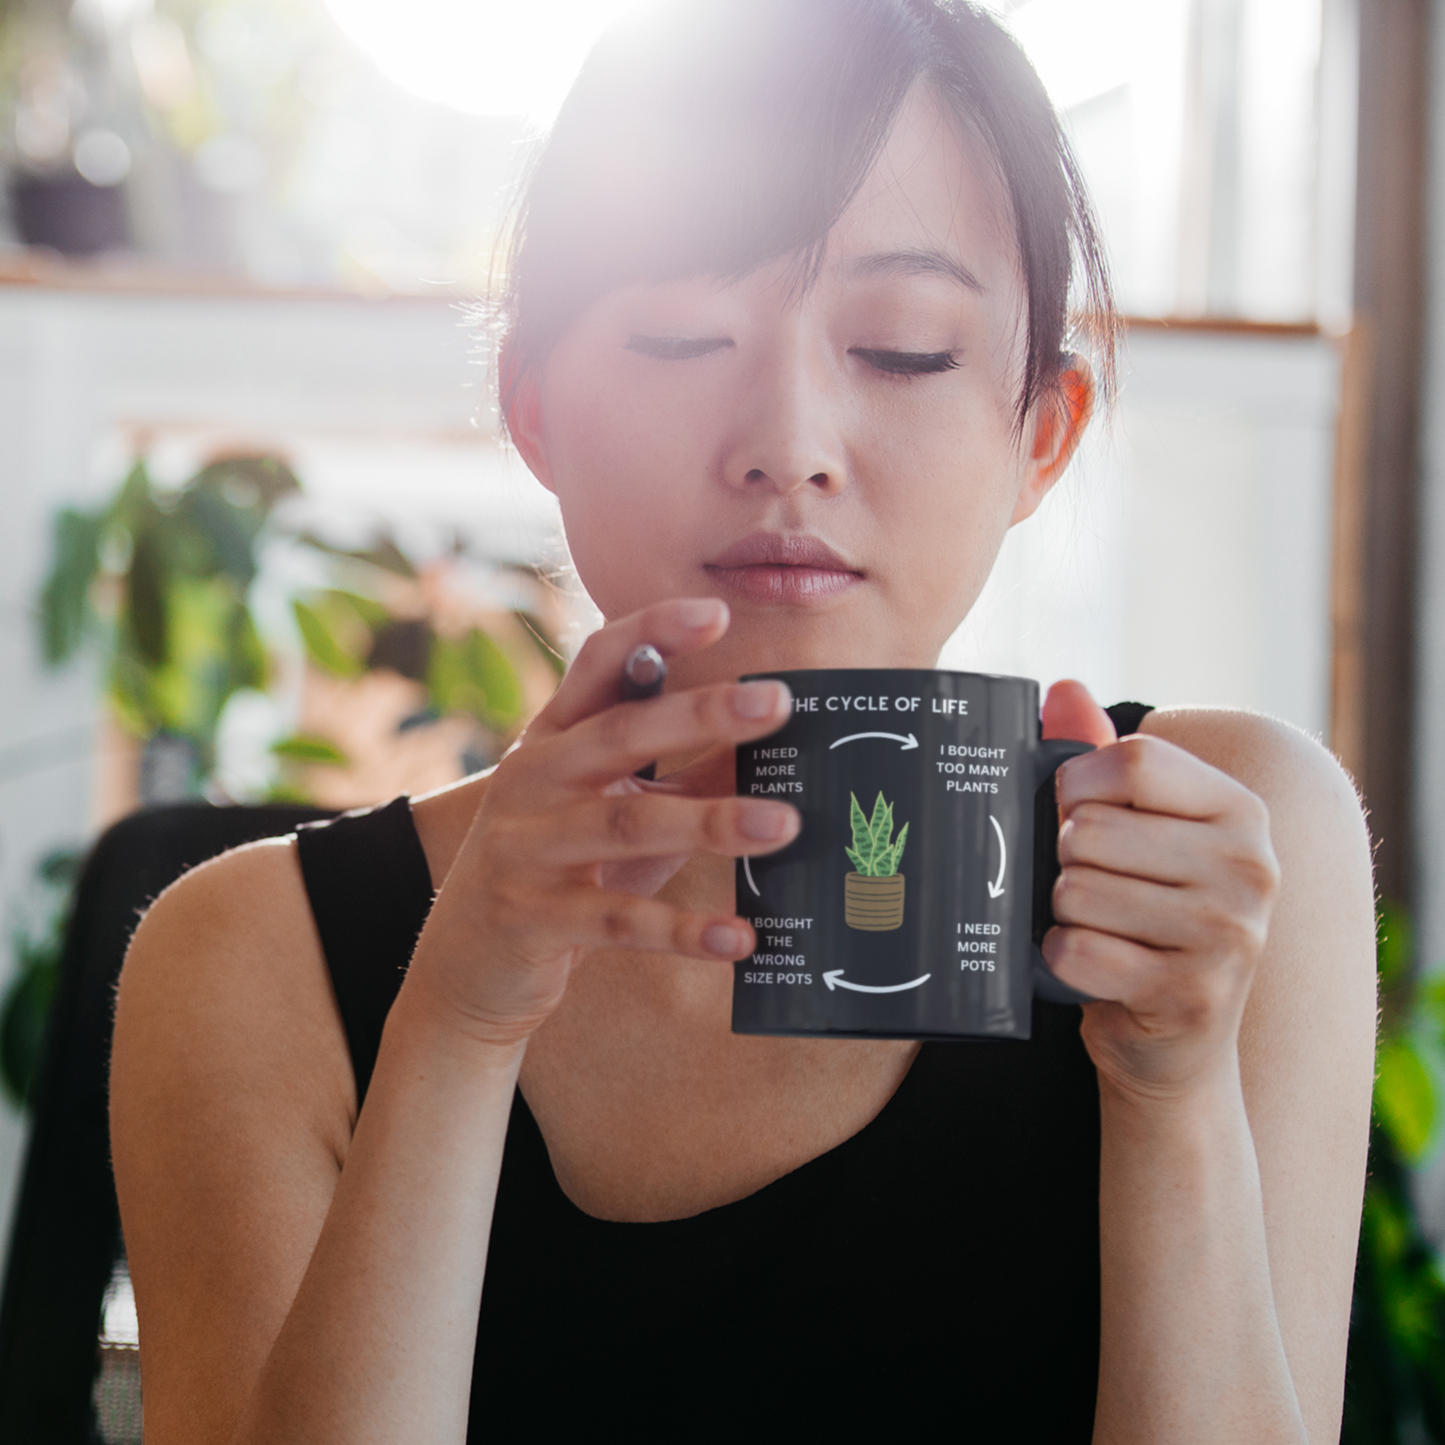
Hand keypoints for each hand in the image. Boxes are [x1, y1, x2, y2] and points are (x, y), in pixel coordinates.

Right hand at [403, 598, 799, 1046]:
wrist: (466, 966)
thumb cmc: (564, 872)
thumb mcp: (616, 809)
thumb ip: (683, 774)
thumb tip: (775, 742)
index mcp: (552, 740)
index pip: (598, 667)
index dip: (653, 633)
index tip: (718, 613)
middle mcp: (532, 781)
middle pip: (619, 733)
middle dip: (701, 713)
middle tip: (777, 701)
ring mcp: (525, 848)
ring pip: (624, 824)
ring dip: (711, 822)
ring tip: (785, 823)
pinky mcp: (533, 918)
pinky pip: (617, 921)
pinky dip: (681, 929)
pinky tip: (738, 936)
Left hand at [1039, 682, 1280, 1098]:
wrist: (1175, 1041)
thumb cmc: (1144, 919)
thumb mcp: (1136, 832)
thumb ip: (1101, 757)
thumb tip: (1064, 689)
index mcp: (1240, 811)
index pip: (1131, 762)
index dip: (1076, 786)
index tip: (1073, 815)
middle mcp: (1250, 867)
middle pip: (1091, 829)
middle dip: (1066, 861)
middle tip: (1092, 890)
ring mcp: (1229, 934)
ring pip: (1077, 891)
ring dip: (1064, 914)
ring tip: (1099, 930)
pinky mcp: (1192, 994)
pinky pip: (1076, 951)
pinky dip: (1062, 959)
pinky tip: (1094, 968)